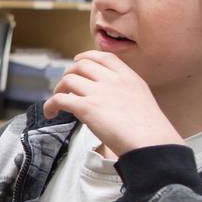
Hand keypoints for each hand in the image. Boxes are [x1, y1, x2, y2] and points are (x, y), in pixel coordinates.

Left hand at [43, 51, 181, 156]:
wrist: (152, 144)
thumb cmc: (150, 131)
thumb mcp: (142, 100)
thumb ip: (125, 93)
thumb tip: (107, 98)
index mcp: (129, 78)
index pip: (104, 57)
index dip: (87, 57)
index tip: (78, 62)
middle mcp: (113, 81)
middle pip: (81, 65)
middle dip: (68, 73)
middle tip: (65, 87)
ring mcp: (99, 93)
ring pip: (68, 80)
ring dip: (58, 89)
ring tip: (58, 102)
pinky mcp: (87, 108)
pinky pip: (59, 99)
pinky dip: (50, 105)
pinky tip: (51, 114)